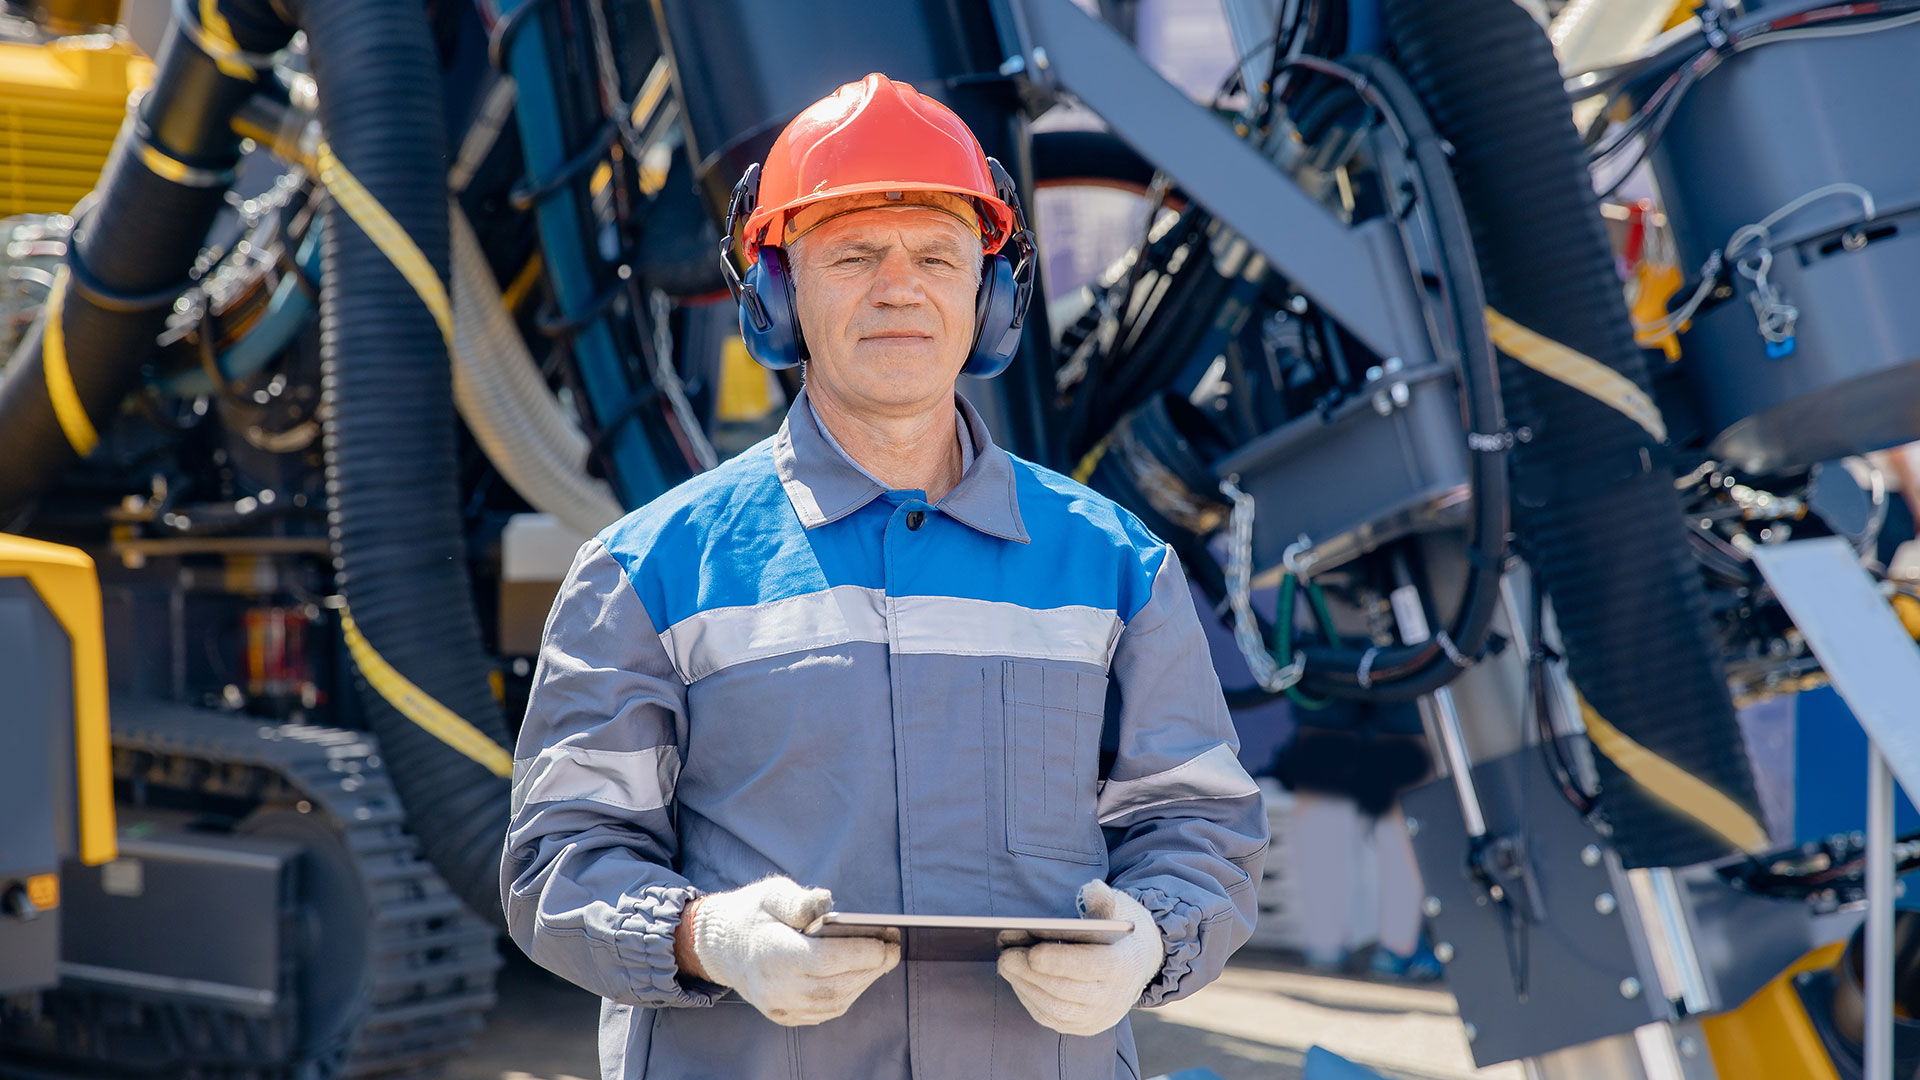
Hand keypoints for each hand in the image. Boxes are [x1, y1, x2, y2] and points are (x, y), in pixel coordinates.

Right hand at [684, 876, 899, 1025]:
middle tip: (893, 950)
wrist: (721, 947)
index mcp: (770, 954)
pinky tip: (859, 976)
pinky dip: (847, 995)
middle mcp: (773, 987)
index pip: (825, 960)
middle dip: (871, 968)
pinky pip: (824, 1012)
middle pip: (835, 986)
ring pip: (833, 1003)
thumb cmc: (752, 915)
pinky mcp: (783, 1015)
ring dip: (863, 983)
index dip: (861, 953)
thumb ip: (800, 900)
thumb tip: (828, 904)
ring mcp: (778, 1006)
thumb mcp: (772, 893)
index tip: (887, 941)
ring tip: (881, 961)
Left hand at [997, 880, 1164, 1036]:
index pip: (1088, 967)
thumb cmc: (1117, 932)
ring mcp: (1098, 1016)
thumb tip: (1093, 889)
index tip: (1031, 952)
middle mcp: (1112, 998)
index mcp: (1122, 966)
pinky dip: (1030, 998)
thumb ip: (1104, 900)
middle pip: (1065, 992)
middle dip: (1031, 974)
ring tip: (1005, 963)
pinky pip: (1051, 1018)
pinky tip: (1015, 978)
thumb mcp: (1118, 911)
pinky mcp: (1083, 1026)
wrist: (1137, 965)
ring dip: (1025, 987)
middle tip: (1005, 955)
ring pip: (1055, 1010)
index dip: (1058, 962)